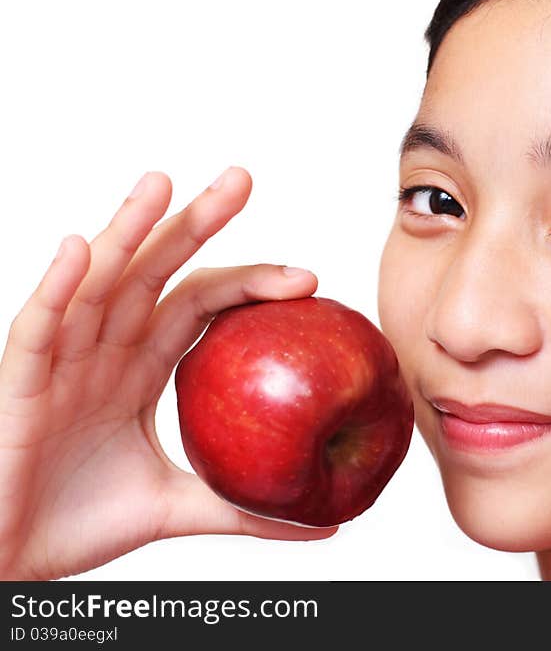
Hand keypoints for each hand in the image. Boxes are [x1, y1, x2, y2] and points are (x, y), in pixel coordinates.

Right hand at [0, 167, 336, 579]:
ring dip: (128, 232)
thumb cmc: (82, 523)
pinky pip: (37, 330)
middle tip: (242, 178)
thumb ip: (246, 508)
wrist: (13, 561)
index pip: (199, 305)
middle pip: (155, 273)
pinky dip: (56, 289)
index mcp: (140, 369)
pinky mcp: (19, 386)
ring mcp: (61, 363)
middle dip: (194, 223)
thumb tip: (329, 521)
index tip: (307, 277)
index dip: (247, 283)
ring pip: (97, 284)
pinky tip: (80, 249)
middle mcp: (104, 353)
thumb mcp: (180, 507)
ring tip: (163, 183)